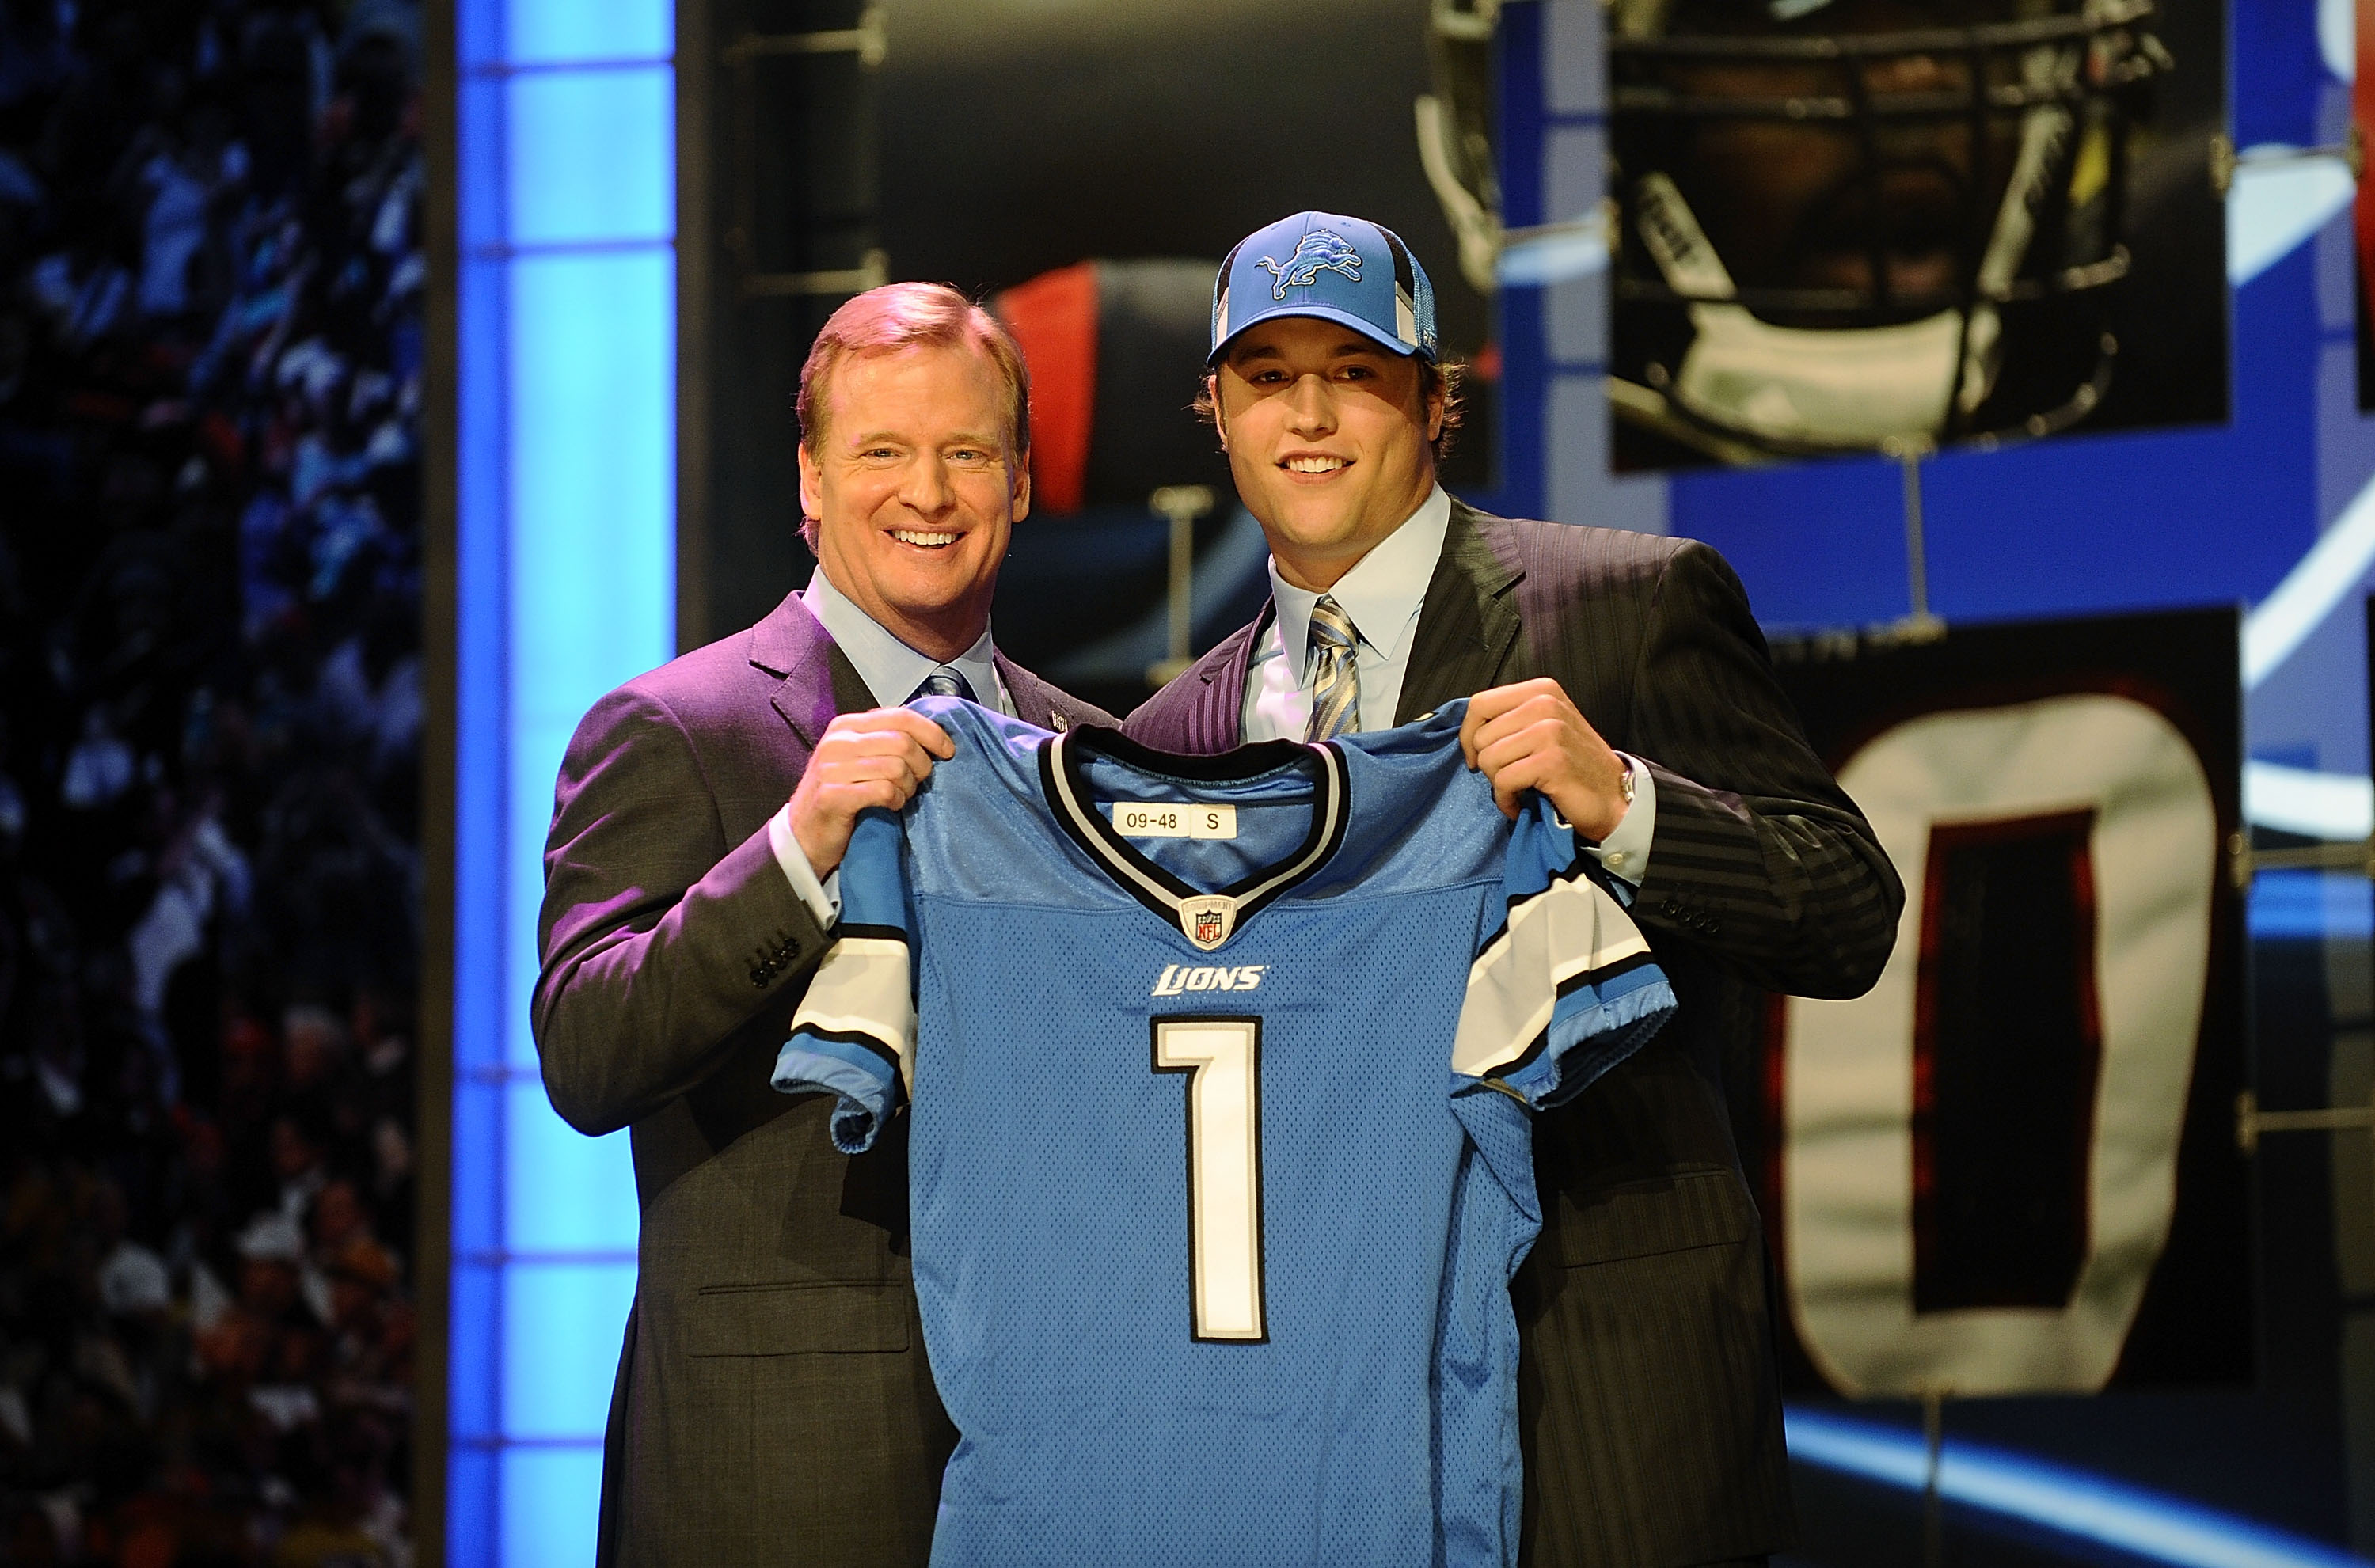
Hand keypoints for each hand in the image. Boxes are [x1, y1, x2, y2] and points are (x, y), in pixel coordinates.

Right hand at [789, 708, 955, 874]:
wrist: (804, 835)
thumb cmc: (839, 796)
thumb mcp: (858, 758)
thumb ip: (885, 741)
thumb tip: (931, 736)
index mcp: (846, 726)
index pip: (900, 716)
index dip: (932, 733)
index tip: (947, 750)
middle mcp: (837, 742)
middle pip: (903, 742)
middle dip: (922, 764)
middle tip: (921, 781)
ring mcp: (832, 768)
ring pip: (896, 767)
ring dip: (909, 786)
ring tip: (902, 795)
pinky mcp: (833, 795)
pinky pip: (884, 791)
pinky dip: (896, 800)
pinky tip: (891, 805)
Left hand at [1458, 678, 1629, 836]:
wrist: (1613, 796)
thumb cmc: (1573, 765)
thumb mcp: (1544, 726)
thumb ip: (1511, 718)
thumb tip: (1468, 730)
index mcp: (1541, 690)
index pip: (1480, 703)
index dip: (1469, 734)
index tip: (1476, 755)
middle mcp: (1545, 703)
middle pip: (1481, 736)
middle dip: (1487, 764)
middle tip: (1510, 776)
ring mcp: (1550, 731)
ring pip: (1489, 759)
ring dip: (1498, 783)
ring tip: (1518, 789)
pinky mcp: (1551, 761)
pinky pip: (1503, 782)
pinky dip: (1506, 799)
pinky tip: (1521, 803)